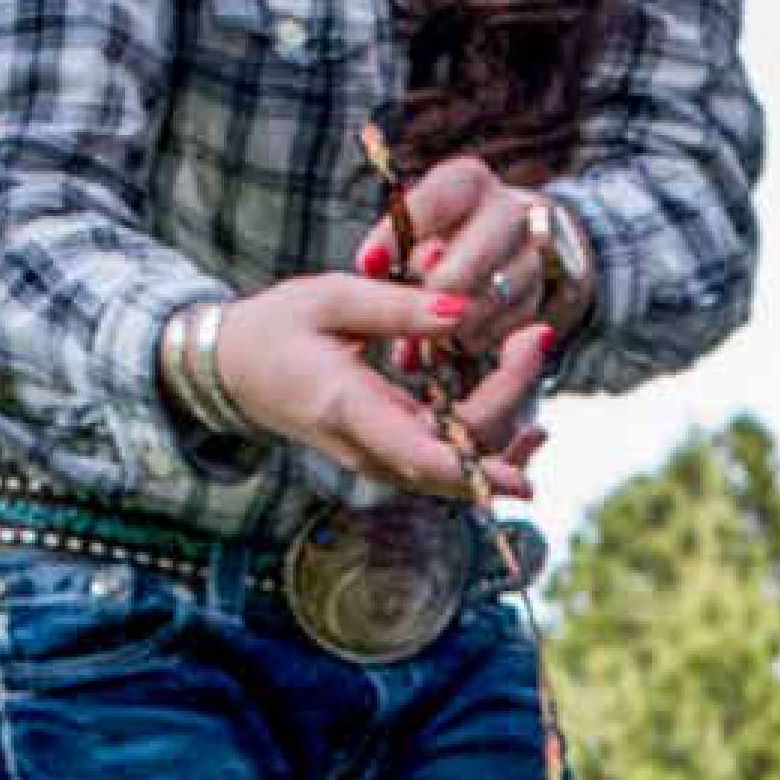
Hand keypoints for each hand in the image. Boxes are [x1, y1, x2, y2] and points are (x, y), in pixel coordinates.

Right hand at [212, 275, 537, 500]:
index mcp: (350, 410)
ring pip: (462, 471)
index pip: (421, 456)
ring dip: (511, 438)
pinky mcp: (395, 453)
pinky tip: (528, 423)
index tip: (524, 480)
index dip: (477, 473)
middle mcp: (372, 448)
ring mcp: (385, 458)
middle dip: (511, 407)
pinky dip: (493, 446)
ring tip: (542, 380)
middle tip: (539, 336)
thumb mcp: (328, 299)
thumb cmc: (277, 329)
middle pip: (459, 460)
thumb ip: (396, 307)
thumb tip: (462, 310)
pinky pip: (453, 463)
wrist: (237, 370)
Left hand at [354, 155, 566, 354]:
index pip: (434, 201)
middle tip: (413, 311)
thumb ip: (398, 241)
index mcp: (469, 181)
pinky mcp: (543, 296)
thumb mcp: (419, 224)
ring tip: (425, 342)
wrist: (509, 250)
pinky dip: (477, 339)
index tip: (368, 266)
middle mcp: (510, 209)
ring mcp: (534, 253)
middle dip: (441, 288)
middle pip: (475, 253)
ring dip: (457, 324)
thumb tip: (373, 269)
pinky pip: (509, 325)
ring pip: (495, 295)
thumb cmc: (444, 235)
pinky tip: (454, 345)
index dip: (397, 235)